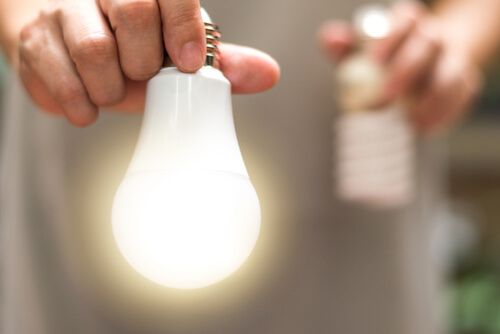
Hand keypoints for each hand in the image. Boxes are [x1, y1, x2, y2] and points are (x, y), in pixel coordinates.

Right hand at [13, 0, 278, 126]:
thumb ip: (214, 60)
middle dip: (144, 63)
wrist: (54, 30)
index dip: (182, 27)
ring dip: (111, 88)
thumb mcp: (170, 47)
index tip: (186, 64)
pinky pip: (57, 80)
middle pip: (134, 11)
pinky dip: (80, 105)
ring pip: (94, 49)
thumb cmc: (121, 42)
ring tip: (111, 90)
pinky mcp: (28, 40)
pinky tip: (87, 102)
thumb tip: (267, 74)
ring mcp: (59, 8)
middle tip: (139, 76)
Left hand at [318, 0, 480, 134]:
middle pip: (429, 43)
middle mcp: (434, 37)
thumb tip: (330, 39)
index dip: (390, 37)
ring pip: (452, 72)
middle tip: (386, 95)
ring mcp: (452, 59)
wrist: (421, 69)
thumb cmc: (384, 61)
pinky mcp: (465, 83)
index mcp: (408, 23)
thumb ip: (344, 46)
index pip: (404, 20)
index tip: (373, 59)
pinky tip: (423, 128)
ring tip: (410, 120)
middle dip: (407, 68)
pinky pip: (462, 96)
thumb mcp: (360, 52)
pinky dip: (444, 114)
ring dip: (432, 98)